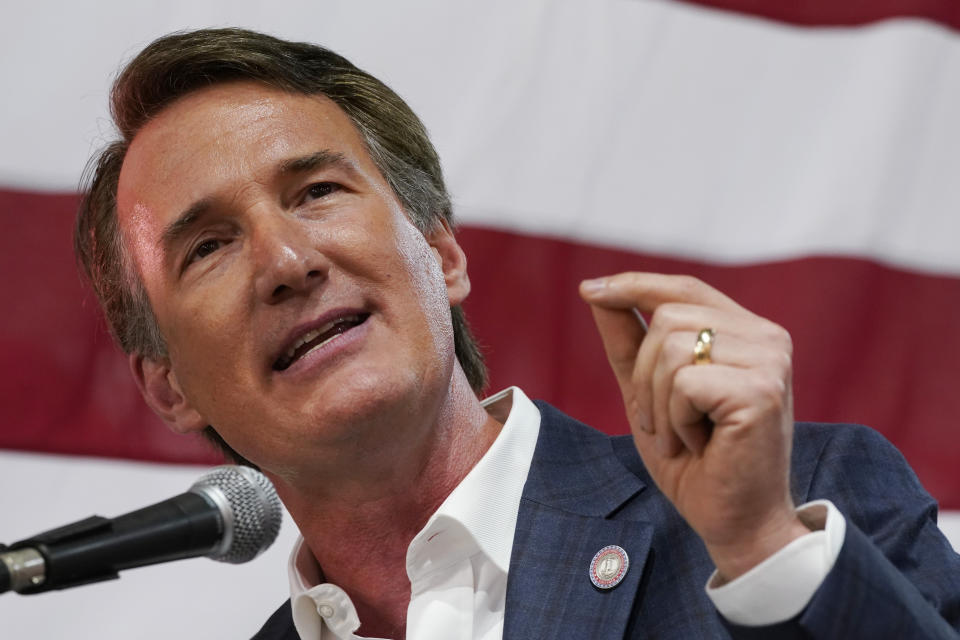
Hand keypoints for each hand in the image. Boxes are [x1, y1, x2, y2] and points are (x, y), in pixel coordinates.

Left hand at [579, 273, 809, 579]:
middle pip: (668, 318)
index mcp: (746, 331)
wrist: (733, 519)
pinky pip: (684, 383)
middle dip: (644, 376)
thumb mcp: (648, 391)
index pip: (683, 289)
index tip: (588, 290)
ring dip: (658, 403)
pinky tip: (699, 445)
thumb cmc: (694, 459)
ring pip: (671, 348)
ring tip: (681, 437)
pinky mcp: (762, 391)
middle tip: (660, 423)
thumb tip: (595, 290)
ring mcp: (770, 362)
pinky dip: (675, 421)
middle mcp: (767, 338)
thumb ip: (628, 341)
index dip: (634, 285)